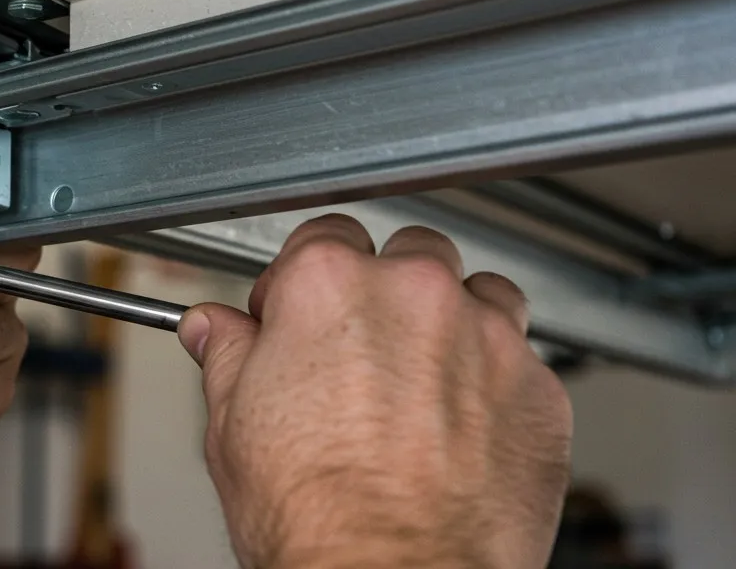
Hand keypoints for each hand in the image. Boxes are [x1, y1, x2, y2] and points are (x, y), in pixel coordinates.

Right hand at [176, 214, 572, 568]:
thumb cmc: (314, 517)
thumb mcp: (232, 426)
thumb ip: (227, 356)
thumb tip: (214, 329)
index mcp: (329, 284)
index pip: (323, 236)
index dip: (303, 280)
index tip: (297, 315)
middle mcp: (414, 293)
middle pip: (408, 255)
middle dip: (385, 293)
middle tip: (361, 352)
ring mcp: (487, 337)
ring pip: (479, 295)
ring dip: (453, 323)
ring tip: (422, 383)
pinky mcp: (541, 390)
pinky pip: (522, 362)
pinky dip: (494, 385)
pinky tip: (461, 430)